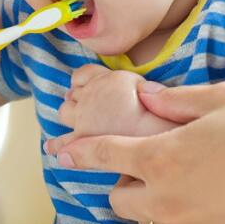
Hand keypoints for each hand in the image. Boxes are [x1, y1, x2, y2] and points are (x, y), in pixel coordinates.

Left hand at [44, 81, 224, 223]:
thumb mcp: (218, 98)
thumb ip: (172, 101)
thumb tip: (144, 98)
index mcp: (164, 158)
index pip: (103, 155)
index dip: (78, 151)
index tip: (62, 150)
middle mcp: (169, 198)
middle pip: (117, 197)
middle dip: (123, 178)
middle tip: (148, 159)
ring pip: (145, 218)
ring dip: (149, 198)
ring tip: (180, 176)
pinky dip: (176, 215)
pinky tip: (203, 193)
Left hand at [56, 65, 178, 138]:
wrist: (159, 139)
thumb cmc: (171, 121)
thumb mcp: (168, 93)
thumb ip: (154, 91)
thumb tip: (147, 92)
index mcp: (111, 79)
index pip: (84, 74)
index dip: (83, 80)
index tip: (82, 85)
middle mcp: (93, 94)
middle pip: (74, 92)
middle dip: (76, 97)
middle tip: (84, 106)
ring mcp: (85, 117)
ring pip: (64, 111)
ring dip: (68, 114)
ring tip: (69, 119)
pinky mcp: (82, 140)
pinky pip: (60, 141)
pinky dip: (55, 145)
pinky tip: (52, 149)